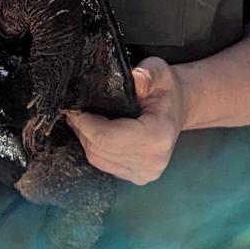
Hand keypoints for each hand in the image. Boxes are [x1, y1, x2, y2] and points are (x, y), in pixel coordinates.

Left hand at [65, 57, 184, 185]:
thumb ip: (147, 74)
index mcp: (158, 136)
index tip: (74, 108)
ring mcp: (145, 173)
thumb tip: (135, 79)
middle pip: (101, 150)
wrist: (177, 108)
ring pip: (99, 160)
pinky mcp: (138, 177)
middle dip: (82, 130)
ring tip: (80, 121)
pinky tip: (92, 133)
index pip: (109, 137)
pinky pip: (105, 165)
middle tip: (72, 112)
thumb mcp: (159, 71)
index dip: (86, 123)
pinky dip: (94, 149)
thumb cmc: (165, 89)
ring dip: (85, 140)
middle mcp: (153, 161)